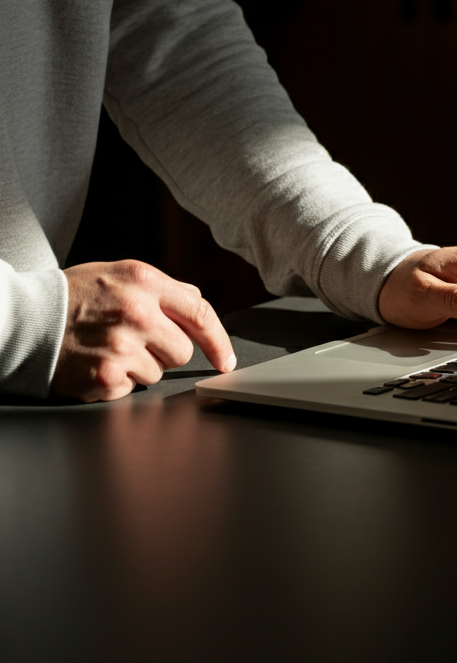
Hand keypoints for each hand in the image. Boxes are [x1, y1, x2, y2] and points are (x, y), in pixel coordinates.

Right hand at [52, 260, 236, 401]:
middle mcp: (137, 313)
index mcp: (145, 282)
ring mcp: (121, 347)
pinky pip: (132, 389)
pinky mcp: (105, 377)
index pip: (201, 312)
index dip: (219, 340)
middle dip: (165, 350)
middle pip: (183, 351)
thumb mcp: (120, 274)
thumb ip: (164, 288)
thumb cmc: (74, 296)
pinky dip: (117, 382)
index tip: (226, 359)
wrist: (23, 319)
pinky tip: (97, 363)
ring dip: (140, 366)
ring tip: (109, 348)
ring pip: (159, 372)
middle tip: (134, 340)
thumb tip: (197, 303)